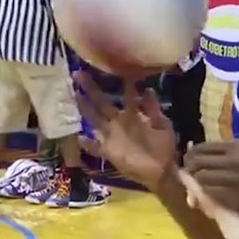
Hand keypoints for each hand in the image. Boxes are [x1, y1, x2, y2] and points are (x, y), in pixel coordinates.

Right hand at [73, 71, 176, 192]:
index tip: (112, 67)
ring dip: (85, 108)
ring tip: (75, 94)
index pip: (125, 95)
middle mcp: (119, 123)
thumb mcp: (162, 125)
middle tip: (79, 73)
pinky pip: (95, 147)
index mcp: (132, 115)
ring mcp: (112, 137)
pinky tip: (79, 138)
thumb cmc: (163, 146)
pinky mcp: (109, 152)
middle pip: (102, 103)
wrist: (162, 171)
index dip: (120, 83)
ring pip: (95, 119)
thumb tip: (147, 89)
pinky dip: (87, 144)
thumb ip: (153, 109)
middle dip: (92, 89)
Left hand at [184, 139, 238, 210]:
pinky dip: (204, 192)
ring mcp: (231, 178)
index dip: (190, 154)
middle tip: (189, 173)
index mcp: (232, 147)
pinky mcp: (233, 194)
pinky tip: (207, 192)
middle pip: (197, 162)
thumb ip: (221, 148)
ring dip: (195, 181)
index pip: (200, 148)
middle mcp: (230, 161)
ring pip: (201, 178)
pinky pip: (210, 192)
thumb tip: (194, 149)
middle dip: (189, 168)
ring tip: (196, 183)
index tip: (189, 160)